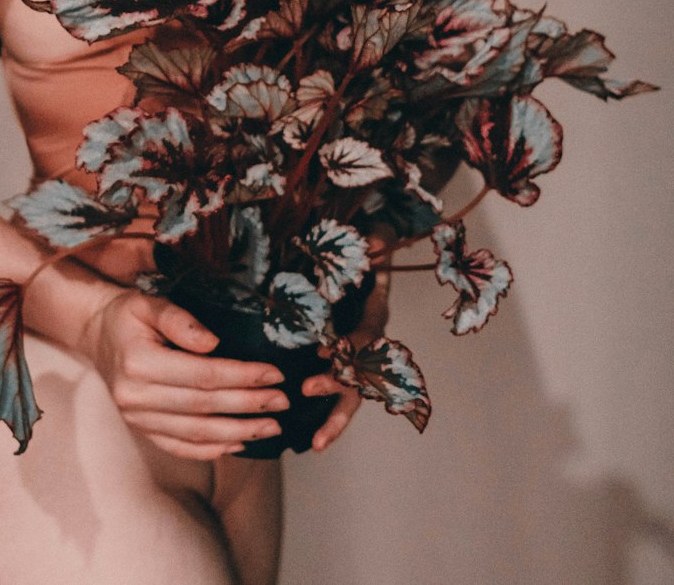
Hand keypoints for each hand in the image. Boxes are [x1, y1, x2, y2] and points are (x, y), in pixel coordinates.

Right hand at [83, 288, 290, 460]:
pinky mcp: (141, 430)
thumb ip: (179, 320)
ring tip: (271, 427)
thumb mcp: (149, 303)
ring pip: (196, 433)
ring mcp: (137, 419)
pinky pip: (181, 447)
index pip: (202, 375)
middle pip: (203, 407)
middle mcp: (135, 397)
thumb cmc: (127, 314)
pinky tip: (238, 442)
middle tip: (282, 402)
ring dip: (238, 432)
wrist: (96, 334)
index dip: (242, 377)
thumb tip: (214, 343)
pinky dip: (211, 449)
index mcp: (138, 362)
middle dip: (248, 406)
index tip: (274, 375)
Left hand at [302, 239, 391, 452]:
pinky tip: (310, 441)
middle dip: (338, 387)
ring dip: (336, 419)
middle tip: (308, 389)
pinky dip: (329, 419)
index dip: (349, 345)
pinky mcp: (346, 366)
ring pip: (355, 396)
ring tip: (316, 445)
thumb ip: (376, 241)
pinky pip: (342, 397)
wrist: (374, 258)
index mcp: (376, 314)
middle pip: (363, 375)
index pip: (367, 334)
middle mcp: (373, 342)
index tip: (323, 351)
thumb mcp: (375, 241)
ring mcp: (361, 359)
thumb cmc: (368, 252)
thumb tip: (374, 239)